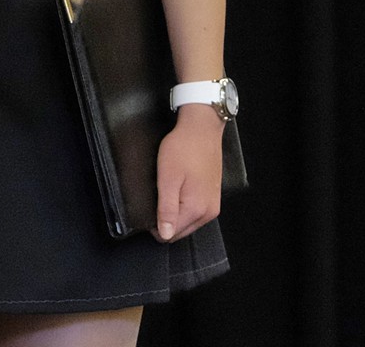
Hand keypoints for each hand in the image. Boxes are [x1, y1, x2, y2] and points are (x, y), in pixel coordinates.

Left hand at [153, 103, 225, 240]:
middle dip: (166, 220)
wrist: (202, 128)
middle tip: (157, 195)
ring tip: (168, 189)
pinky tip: (179, 188)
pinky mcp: (213, 196)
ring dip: (175, 212)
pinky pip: (195, 211)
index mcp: (197, 209)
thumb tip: (165, 235)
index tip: (150, 205)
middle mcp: (209, 212)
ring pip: (188, 222)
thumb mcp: (168, 178)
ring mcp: (213, 204)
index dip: (155, 224)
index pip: (170, 234)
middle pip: (180, 230)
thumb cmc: (183, 148)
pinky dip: (185, 205)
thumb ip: (166, 209)